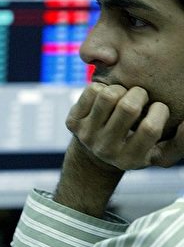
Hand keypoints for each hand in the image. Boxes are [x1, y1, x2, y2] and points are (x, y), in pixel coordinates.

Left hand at [65, 82, 183, 169]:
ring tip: (124, 96)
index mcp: (130, 159)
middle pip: (128, 107)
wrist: (96, 156)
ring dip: (121, 89)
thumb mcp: (161, 153)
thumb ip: (182, 143)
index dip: (160, 111)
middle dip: (140, 94)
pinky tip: (106, 99)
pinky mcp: (72, 123)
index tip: (158, 108)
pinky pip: (92, 91)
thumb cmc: (137, 148)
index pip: (150, 128)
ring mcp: (87, 136)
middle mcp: (106, 150)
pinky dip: (103, 87)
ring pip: (108, 95)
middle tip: (141, 97)